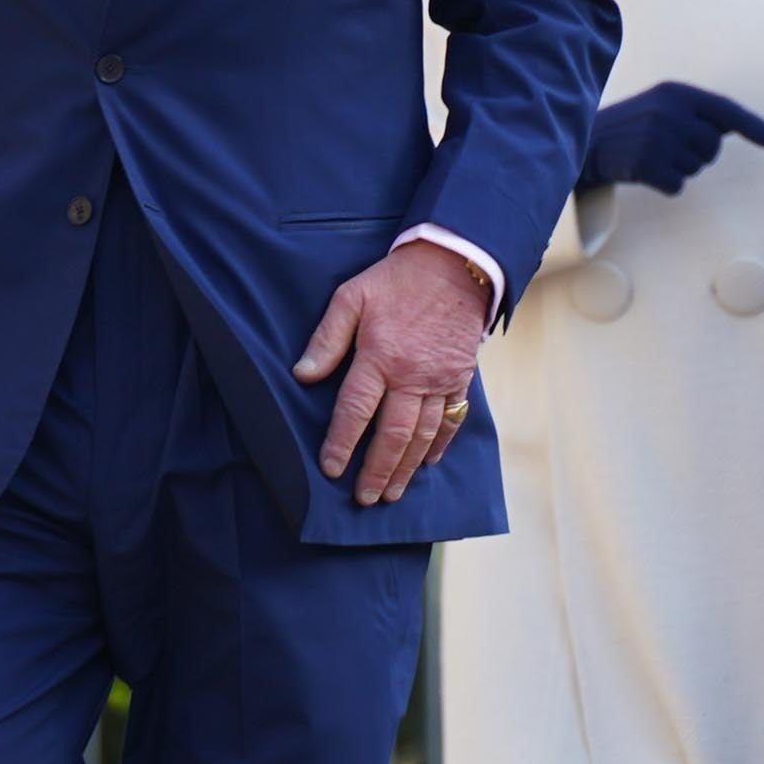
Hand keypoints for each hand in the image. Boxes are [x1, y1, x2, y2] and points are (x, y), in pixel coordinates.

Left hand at [294, 239, 493, 507]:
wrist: (455, 265)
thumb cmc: (396, 280)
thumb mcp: (352, 297)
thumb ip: (327, 338)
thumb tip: (302, 375)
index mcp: (380, 357)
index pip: (356, 411)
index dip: (342, 444)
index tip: (332, 470)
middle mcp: (411, 376)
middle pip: (393, 435)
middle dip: (376, 470)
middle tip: (364, 499)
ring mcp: (439, 380)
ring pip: (423, 435)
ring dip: (406, 468)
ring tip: (392, 493)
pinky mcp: (460, 378)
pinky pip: (451, 419)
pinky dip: (439, 445)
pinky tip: (428, 464)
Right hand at [579, 81, 763, 196]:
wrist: (585, 143)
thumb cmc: (633, 126)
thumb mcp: (664, 106)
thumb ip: (700, 113)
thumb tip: (743, 126)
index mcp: (678, 92)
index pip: (728, 111)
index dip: (756, 128)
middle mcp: (671, 111)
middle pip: (713, 147)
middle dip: (697, 153)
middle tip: (666, 146)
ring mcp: (658, 137)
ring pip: (696, 168)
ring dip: (679, 168)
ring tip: (651, 155)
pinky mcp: (647, 164)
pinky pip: (678, 185)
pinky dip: (665, 184)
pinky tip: (644, 172)